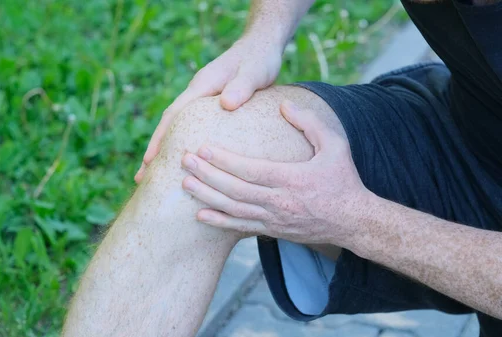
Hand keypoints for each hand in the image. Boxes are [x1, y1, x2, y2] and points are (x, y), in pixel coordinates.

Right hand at [134, 37, 282, 182]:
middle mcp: (196, 94)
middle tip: (141, 178)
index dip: (161, 139)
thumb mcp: (254, 72)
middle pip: (169, 125)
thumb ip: (241, 87)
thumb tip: (227, 104)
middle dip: (155, 150)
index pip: (174, 115)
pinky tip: (186, 161)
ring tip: (157, 177)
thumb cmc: (259, 59)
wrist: (262, 45)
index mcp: (201, 87)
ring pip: (179, 128)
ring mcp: (202, 100)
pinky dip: (183, 143)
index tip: (149, 161)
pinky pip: (193, 128)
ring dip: (166, 149)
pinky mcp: (211, 106)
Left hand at [180, 100, 369, 244]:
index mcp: (292, 179)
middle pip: (235, 189)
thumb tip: (284, 104)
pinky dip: (220, 221)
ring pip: (234, 209)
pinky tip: (201, 214)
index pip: (251, 170)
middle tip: (185, 162)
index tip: (203, 149)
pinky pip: (241, 226)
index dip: (224, 161)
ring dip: (208, 197)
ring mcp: (275, 219)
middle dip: (207, 175)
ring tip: (186, 184)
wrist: (353, 221)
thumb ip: (310, 123)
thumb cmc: (343, 179)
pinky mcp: (273, 230)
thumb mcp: (335, 145)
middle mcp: (280, 201)